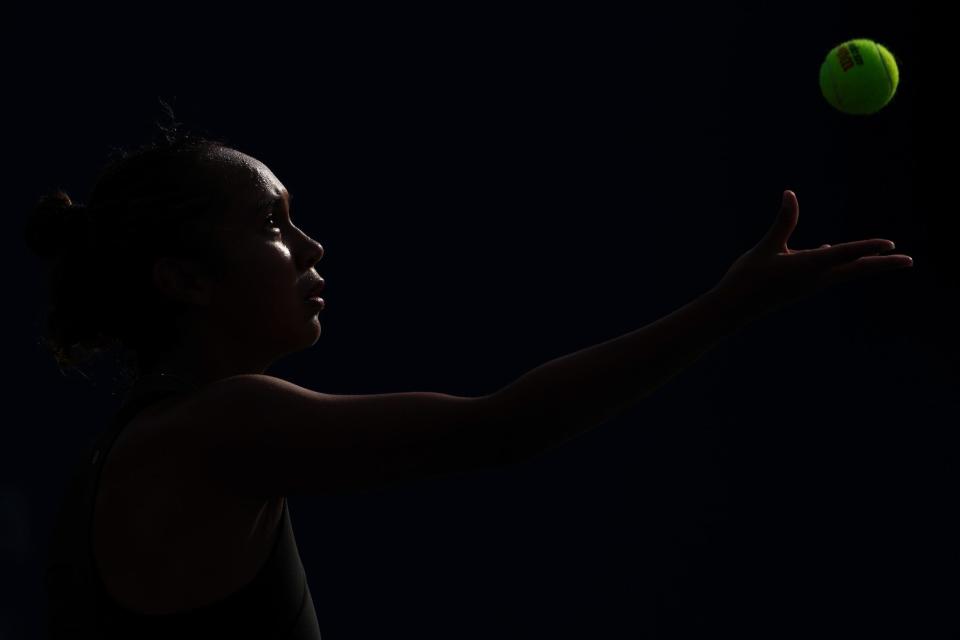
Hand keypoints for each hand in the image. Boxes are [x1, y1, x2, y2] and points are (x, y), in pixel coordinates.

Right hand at [713, 190, 913, 317]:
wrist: (733, 310)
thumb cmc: (747, 278)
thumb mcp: (765, 247)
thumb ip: (783, 222)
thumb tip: (791, 194)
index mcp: (806, 268)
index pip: (844, 255)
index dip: (867, 248)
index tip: (891, 244)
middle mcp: (814, 278)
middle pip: (855, 269)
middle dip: (883, 264)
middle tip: (909, 260)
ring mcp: (810, 285)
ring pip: (845, 271)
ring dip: (867, 264)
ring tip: (886, 257)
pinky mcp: (802, 287)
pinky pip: (829, 272)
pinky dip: (841, 262)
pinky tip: (831, 250)